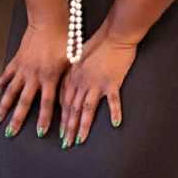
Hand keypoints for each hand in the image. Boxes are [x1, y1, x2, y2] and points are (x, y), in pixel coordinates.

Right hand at [0, 22, 68, 140]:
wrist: (50, 21)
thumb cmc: (65, 39)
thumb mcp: (72, 60)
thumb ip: (69, 78)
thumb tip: (71, 95)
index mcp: (50, 77)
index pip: (46, 104)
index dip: (44, 119)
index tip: (40, 133)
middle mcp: (34, 76)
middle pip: (24, 102)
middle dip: (18, 119)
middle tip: (11, 133)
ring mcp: (23, 68)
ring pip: (11, 91)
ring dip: (4, 107)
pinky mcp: (17, 60)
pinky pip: (7, 75)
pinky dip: (1, 85)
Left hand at [59, 30, 135, 145]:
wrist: (115, 34)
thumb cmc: (99, 42)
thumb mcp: (80, 55)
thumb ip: (75, 71)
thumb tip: (72, 83)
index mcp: (73, 76)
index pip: (64, 101)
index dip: (62, 117)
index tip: (61, 131)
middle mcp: (82, 81)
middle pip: (72, 109)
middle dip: (68, 128)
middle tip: (66, 143)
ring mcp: (96, 83)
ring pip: (86, 109)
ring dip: (82, 126)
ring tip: (79, 140)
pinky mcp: (112, 82)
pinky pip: (113, 101)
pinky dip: (114, 112)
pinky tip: (116, 124)